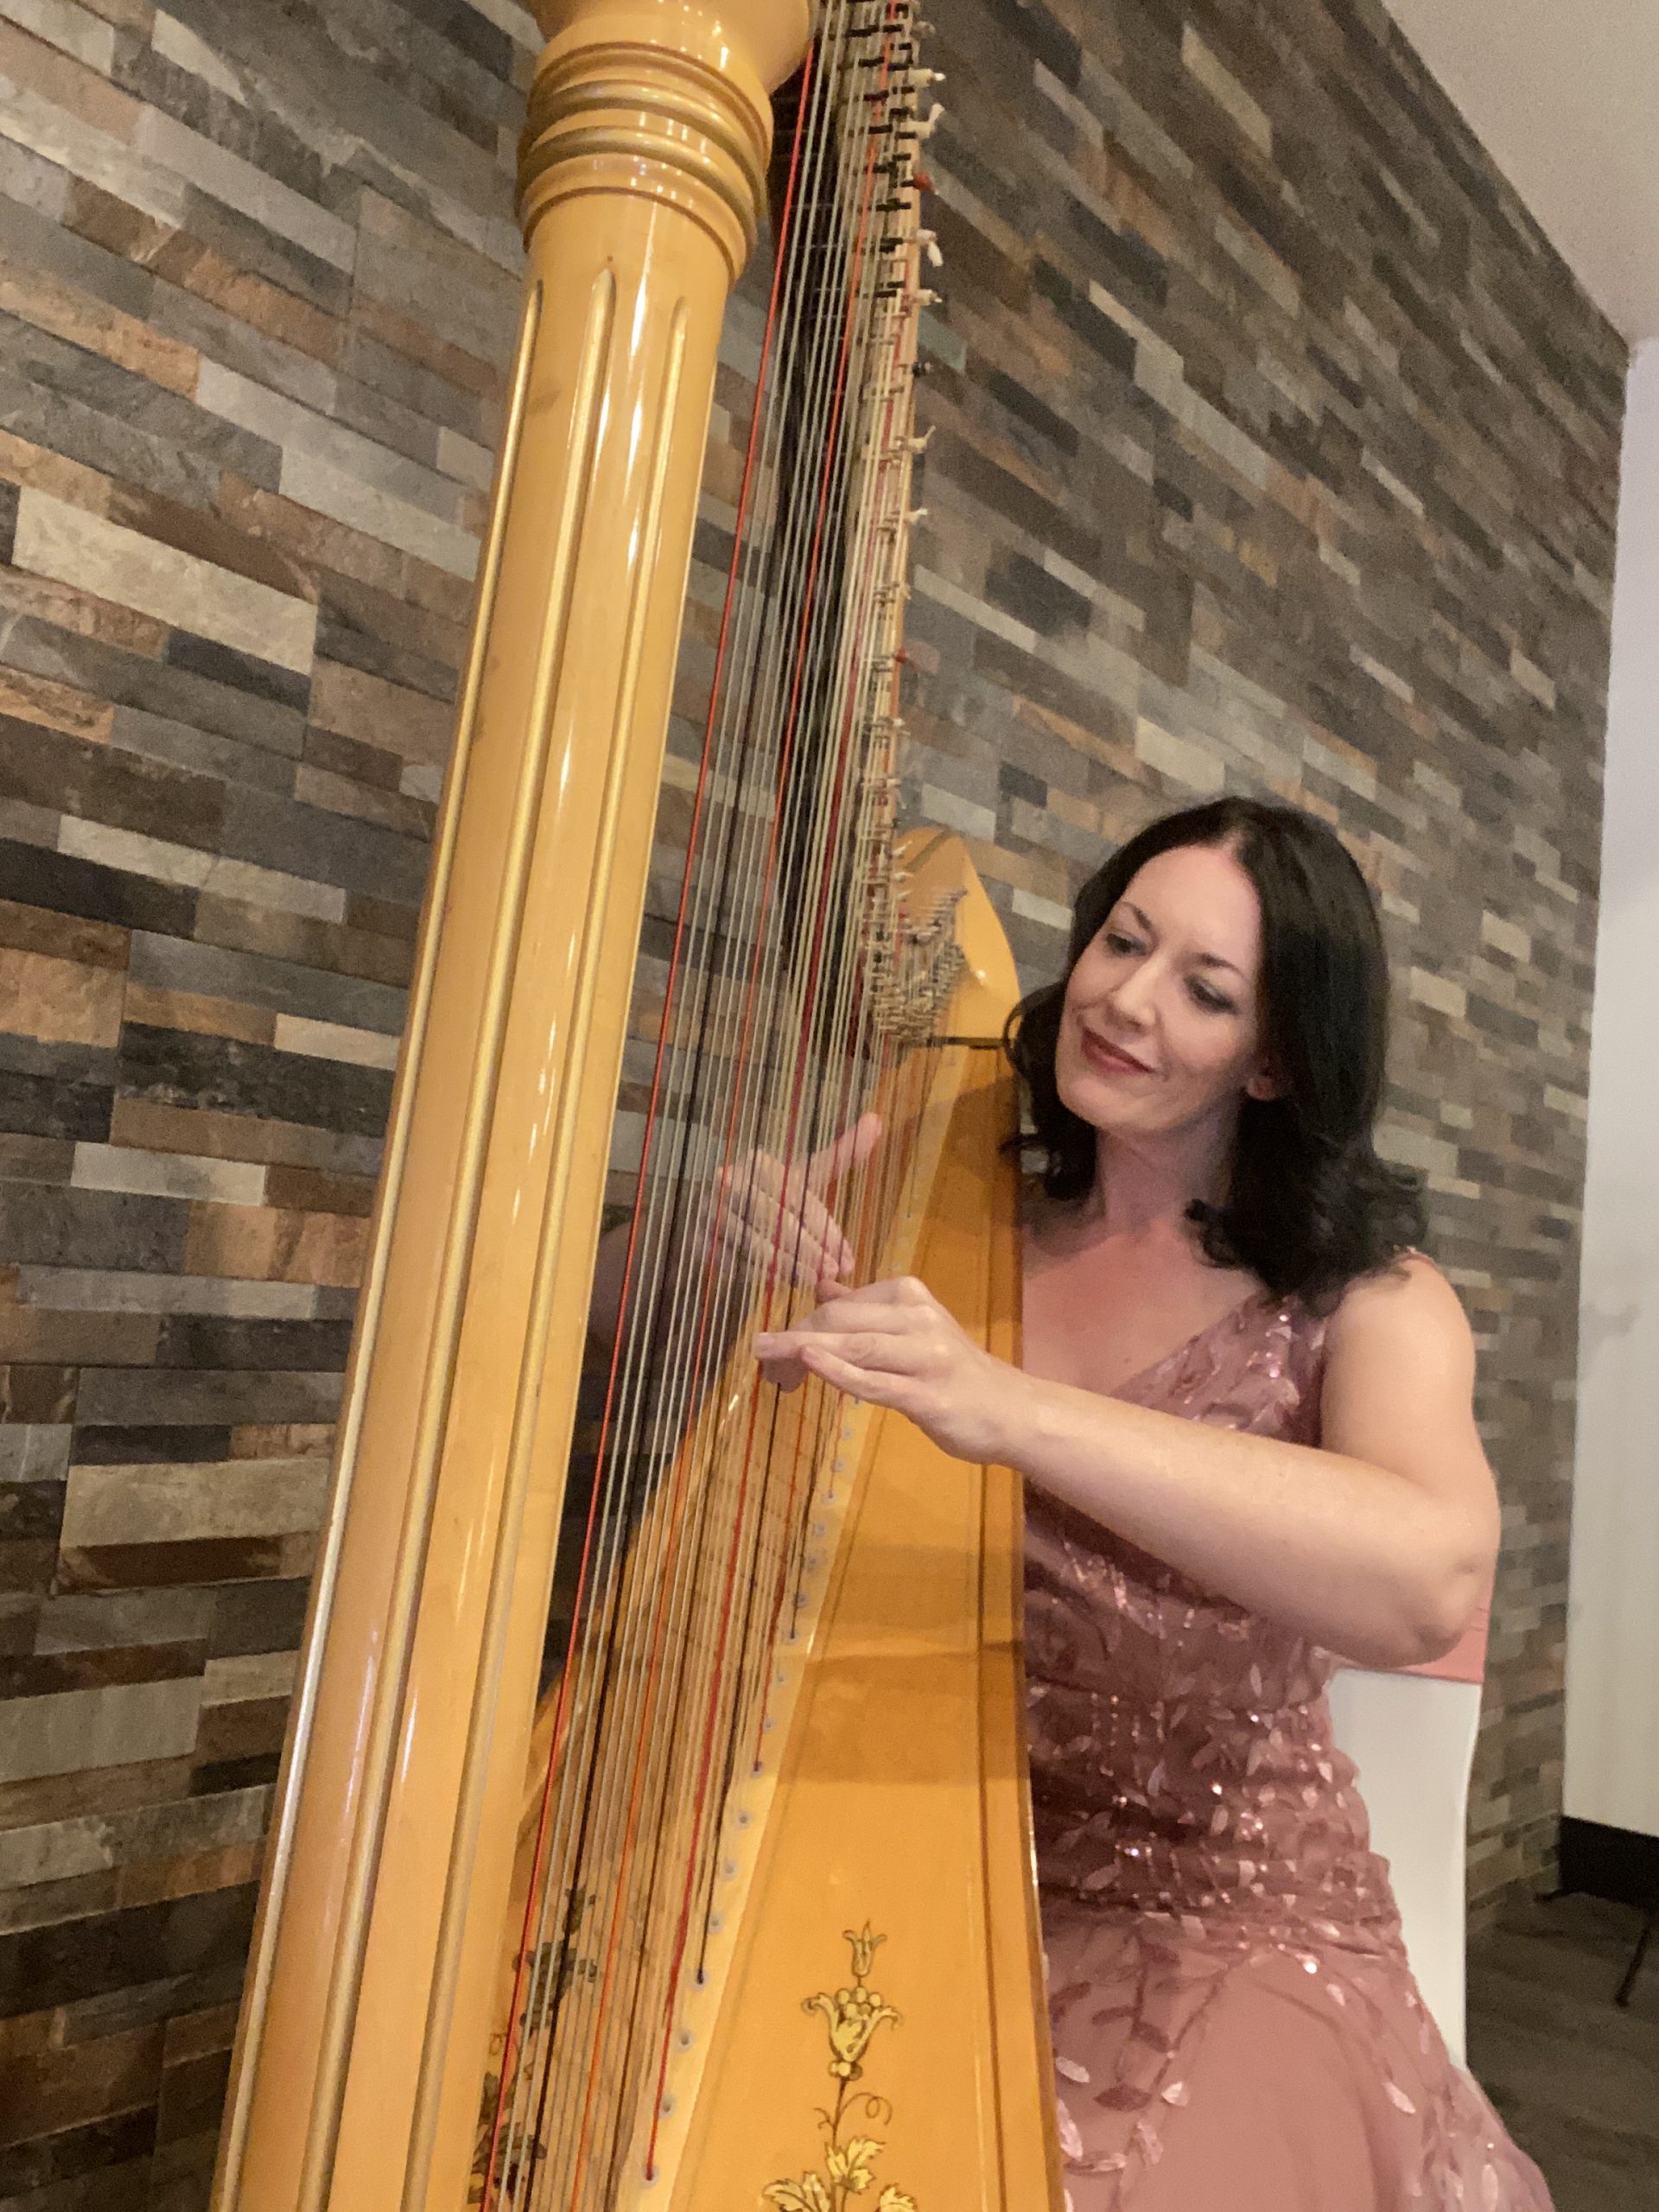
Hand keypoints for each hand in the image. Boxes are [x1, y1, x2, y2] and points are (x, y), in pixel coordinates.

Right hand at [711, 1112, 881, 1291]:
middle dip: (808, 1249)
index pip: (796, 1196)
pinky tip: (782, 1284)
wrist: (723, 1214)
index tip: (847, 1257)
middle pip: (775, 1219)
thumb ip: (841, 1154)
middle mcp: (730, 1182)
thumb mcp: (806, 1175)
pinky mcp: (699, 1239)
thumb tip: (876, 1119)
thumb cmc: (774, 1196)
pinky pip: (732, 1259)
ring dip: (786, 1265)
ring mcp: (710, 1211)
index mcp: (759, 1163)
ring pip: (753, 1241)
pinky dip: (758, 1273)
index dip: (824, 1229)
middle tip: (834, 1273)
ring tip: (814, 1281)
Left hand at [752, 1274, 1028, 1464]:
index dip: (800, 1322)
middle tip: (759, 1355)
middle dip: (793, 1336)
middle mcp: (917, 1318)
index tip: (772, 1346)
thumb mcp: (912, 1328)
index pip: (840, 1301)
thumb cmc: (954, 1371)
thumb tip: (822, 1283)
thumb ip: (867, 1308)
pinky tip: (807, 1364)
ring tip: (765, 1356)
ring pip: (855, 1345)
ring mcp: (925, 1356)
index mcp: (909, 1295)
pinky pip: (875, 1381)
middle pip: (841, 1318)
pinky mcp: (927, 1395)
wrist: (1009, 1410)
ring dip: (803, 1350)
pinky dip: (838, 1371)